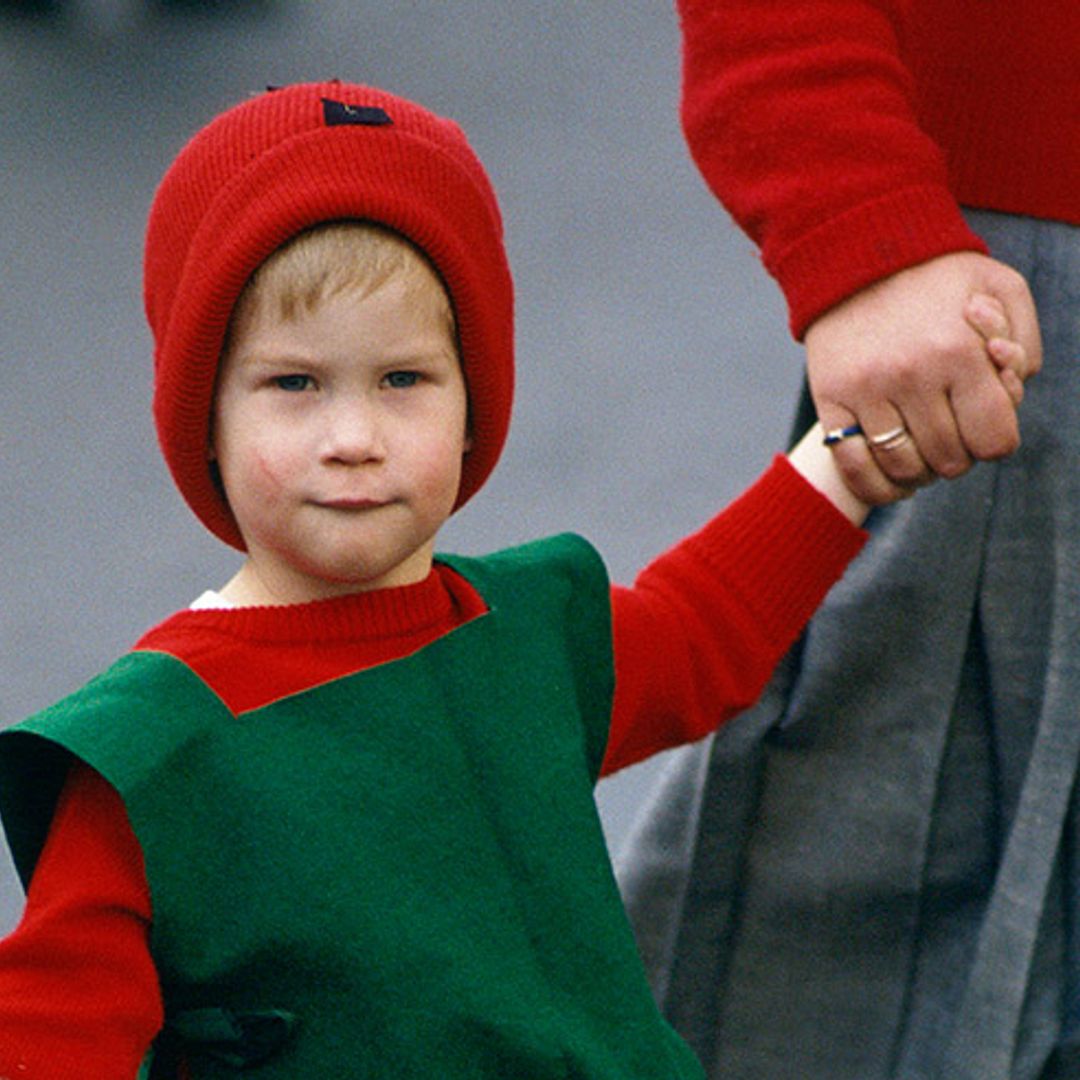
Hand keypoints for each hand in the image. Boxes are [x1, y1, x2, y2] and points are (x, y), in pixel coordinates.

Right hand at [808, 252, 1041, 503]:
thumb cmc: (936, 277)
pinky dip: (877, 486)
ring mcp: (867, 392)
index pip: (993, 440)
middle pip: (950, 460)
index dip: (995, 441)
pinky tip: (892, 478)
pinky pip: (854, 467)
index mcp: (960, 352)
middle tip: (951, 431)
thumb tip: (1012, 395)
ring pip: (905, 469)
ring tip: (922, 450)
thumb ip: (1025, 343)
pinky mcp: (831, 400)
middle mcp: (913, 376)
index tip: (985, 427)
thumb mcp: (1001, 288)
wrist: (856, 257)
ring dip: (920, 471)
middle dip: (958, 453)